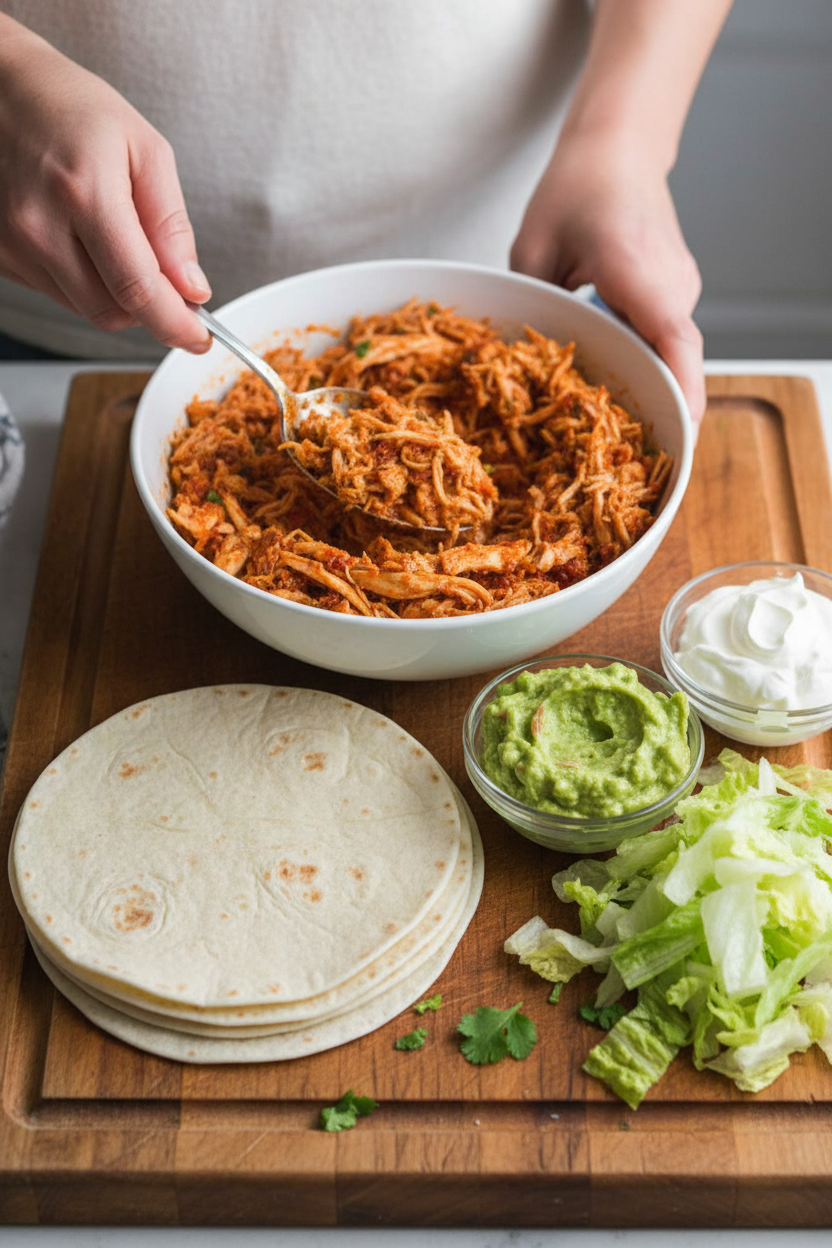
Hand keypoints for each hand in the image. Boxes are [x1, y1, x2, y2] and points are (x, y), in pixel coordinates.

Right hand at [0, 22, 210, 351]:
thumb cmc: (73, 109)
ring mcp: (13, 244)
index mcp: (84, 192)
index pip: (138, 290)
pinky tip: (82, 239)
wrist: (1, 90)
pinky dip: (84, 281)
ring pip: (86, 309)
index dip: (175, 324)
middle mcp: (40, 225)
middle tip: (166, 280)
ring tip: (117, 242)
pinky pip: (58, 294)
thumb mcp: (145, 150)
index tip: (197, 336)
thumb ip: (172, 226)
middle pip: (112, 312)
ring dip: (116, 295)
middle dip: (149, 308)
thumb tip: (192, 288)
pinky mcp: (0, 256)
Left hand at [510, 142, 705, 424]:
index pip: (673, 340)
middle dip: (654, 406)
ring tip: (605, 417)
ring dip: (644, 381)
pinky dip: (642, 357)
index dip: (680, 391)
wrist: (618, 146)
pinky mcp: (677, 291)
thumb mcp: (533, 249)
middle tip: (620, 453)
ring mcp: (681, 288)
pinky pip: (664, 336)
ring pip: (669, 352)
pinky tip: (609, 370)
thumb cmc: (575, 188)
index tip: (681, 432)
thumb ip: (533, 308)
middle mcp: (672, 284)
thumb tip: (524, 359)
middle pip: (674, 360)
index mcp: (638, 270)